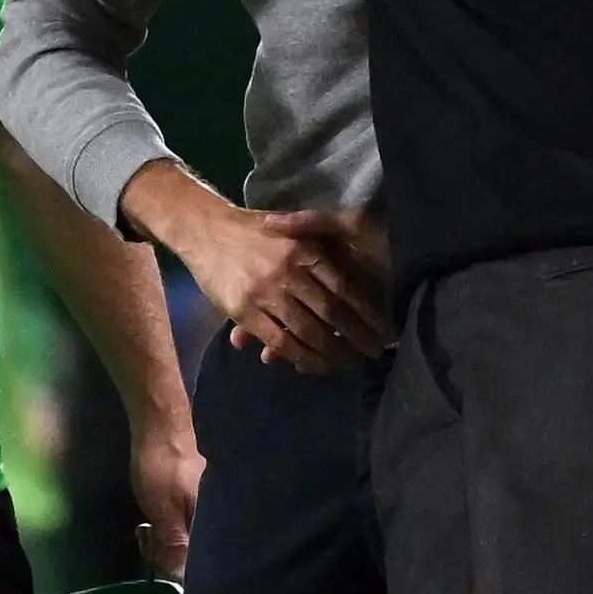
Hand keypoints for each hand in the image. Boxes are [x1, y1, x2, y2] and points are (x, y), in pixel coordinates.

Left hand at [130, 417, 203, 580]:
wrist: (161, 421)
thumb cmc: (163, 466)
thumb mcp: (163, 510)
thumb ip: (174, 544)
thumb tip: (181, 577)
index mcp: (218, 516)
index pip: (204, 560)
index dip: (179, 569)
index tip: (157, 559)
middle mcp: (222, 510)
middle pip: (198, 550)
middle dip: (169, 553)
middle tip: (146, 537)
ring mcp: (212, 501)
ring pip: (191, 535)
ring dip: (167, 538)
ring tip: (146, 528)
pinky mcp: (201, 493)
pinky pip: (189, 521)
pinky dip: (172, 525)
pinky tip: (157, 519)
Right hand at [182, 201, 388, 373]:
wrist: (207, 229)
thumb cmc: (256, 229)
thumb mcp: (294, 227)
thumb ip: (322, 244)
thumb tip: (350, 269)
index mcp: (306, 249)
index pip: (345, 285)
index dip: (367, 309)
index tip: (384, 327)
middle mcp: (290, 270)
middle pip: (331, 311)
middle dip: (356, 336)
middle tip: (374, 353)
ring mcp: (267, 292)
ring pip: (307, 331)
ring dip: (330, 352)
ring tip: (347, 364)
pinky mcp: (245, 311)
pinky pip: (278, 340)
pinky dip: (297, 357)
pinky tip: (311, 367)